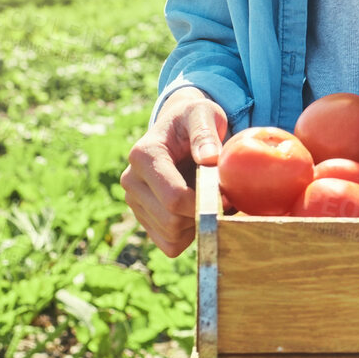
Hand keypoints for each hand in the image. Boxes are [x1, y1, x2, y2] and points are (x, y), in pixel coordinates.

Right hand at [121, 89, 230, 256]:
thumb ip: (205, 132)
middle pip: (172, 221)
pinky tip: (197, 210)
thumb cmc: (193, 119)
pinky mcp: (143, 218)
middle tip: (222, 196)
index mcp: (143, 156)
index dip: (205, 202)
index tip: (226, 193)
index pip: (174, 198)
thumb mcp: (203, 113)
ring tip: (207, 197)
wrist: (179, 128)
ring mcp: (134, 202)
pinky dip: (189, 234)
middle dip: (202, 213)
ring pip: (171, 235)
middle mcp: (132, 181)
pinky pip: (169, 244)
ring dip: (197, 223)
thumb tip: (208, 158)